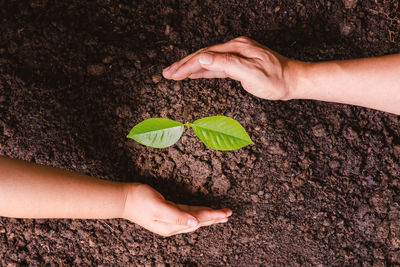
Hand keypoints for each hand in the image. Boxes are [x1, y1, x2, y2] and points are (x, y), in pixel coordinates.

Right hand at [122, 183, 231, 236]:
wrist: (124, 198)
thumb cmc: (139, 201)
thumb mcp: (158, 207)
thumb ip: (176, 215)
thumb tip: (194, 222)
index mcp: (171, 225)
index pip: (197, 221)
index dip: (212, 216)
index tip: (225, 213)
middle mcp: (172, 225)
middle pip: (198, 221)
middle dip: (214, 218)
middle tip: (228, 214)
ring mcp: (169, 219)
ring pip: (194, 218)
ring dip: (208, 216)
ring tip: (220, 214)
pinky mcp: (167, 212)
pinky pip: (187, 213)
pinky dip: (197, 212)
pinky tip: (202, 212)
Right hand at [163, 36, 299, 100]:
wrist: (292, 81)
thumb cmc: (275, 79)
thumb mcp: (251, 73)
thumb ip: (226, 64)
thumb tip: (202, 57)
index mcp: (236, 48)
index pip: (205, 55)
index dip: (187, 65)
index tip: (173, 74)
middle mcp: (234, 48)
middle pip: (203, 55)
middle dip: (183, 65)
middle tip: (166, 73)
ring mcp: (236, 55)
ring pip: (208, 61)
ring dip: (190, 68)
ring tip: (174, 74)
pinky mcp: (238, 64)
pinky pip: (216, 67)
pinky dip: (203, 70)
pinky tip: (194, 73)